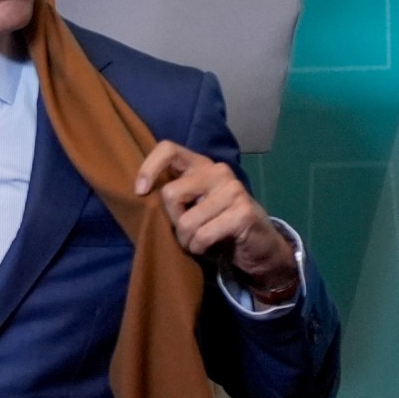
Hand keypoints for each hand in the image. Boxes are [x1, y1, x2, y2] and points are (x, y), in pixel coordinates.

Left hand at [133, 142, 297, 296]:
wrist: (259, 247)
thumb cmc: (217, 227)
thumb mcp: (192, 206)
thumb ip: (174, 196)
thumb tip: (140, 194)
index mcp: (201, 166)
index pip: (168, 149)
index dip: (148, 168)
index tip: (139, 191)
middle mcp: (218, 171)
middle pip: (170, 194)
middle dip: (172, 221)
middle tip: (186, 231)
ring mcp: (233, 189)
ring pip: (186, 221)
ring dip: (187, 240)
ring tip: (199, 241)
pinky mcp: (243, 212)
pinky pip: (202, 236)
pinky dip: (199, 248)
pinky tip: (209, 247)